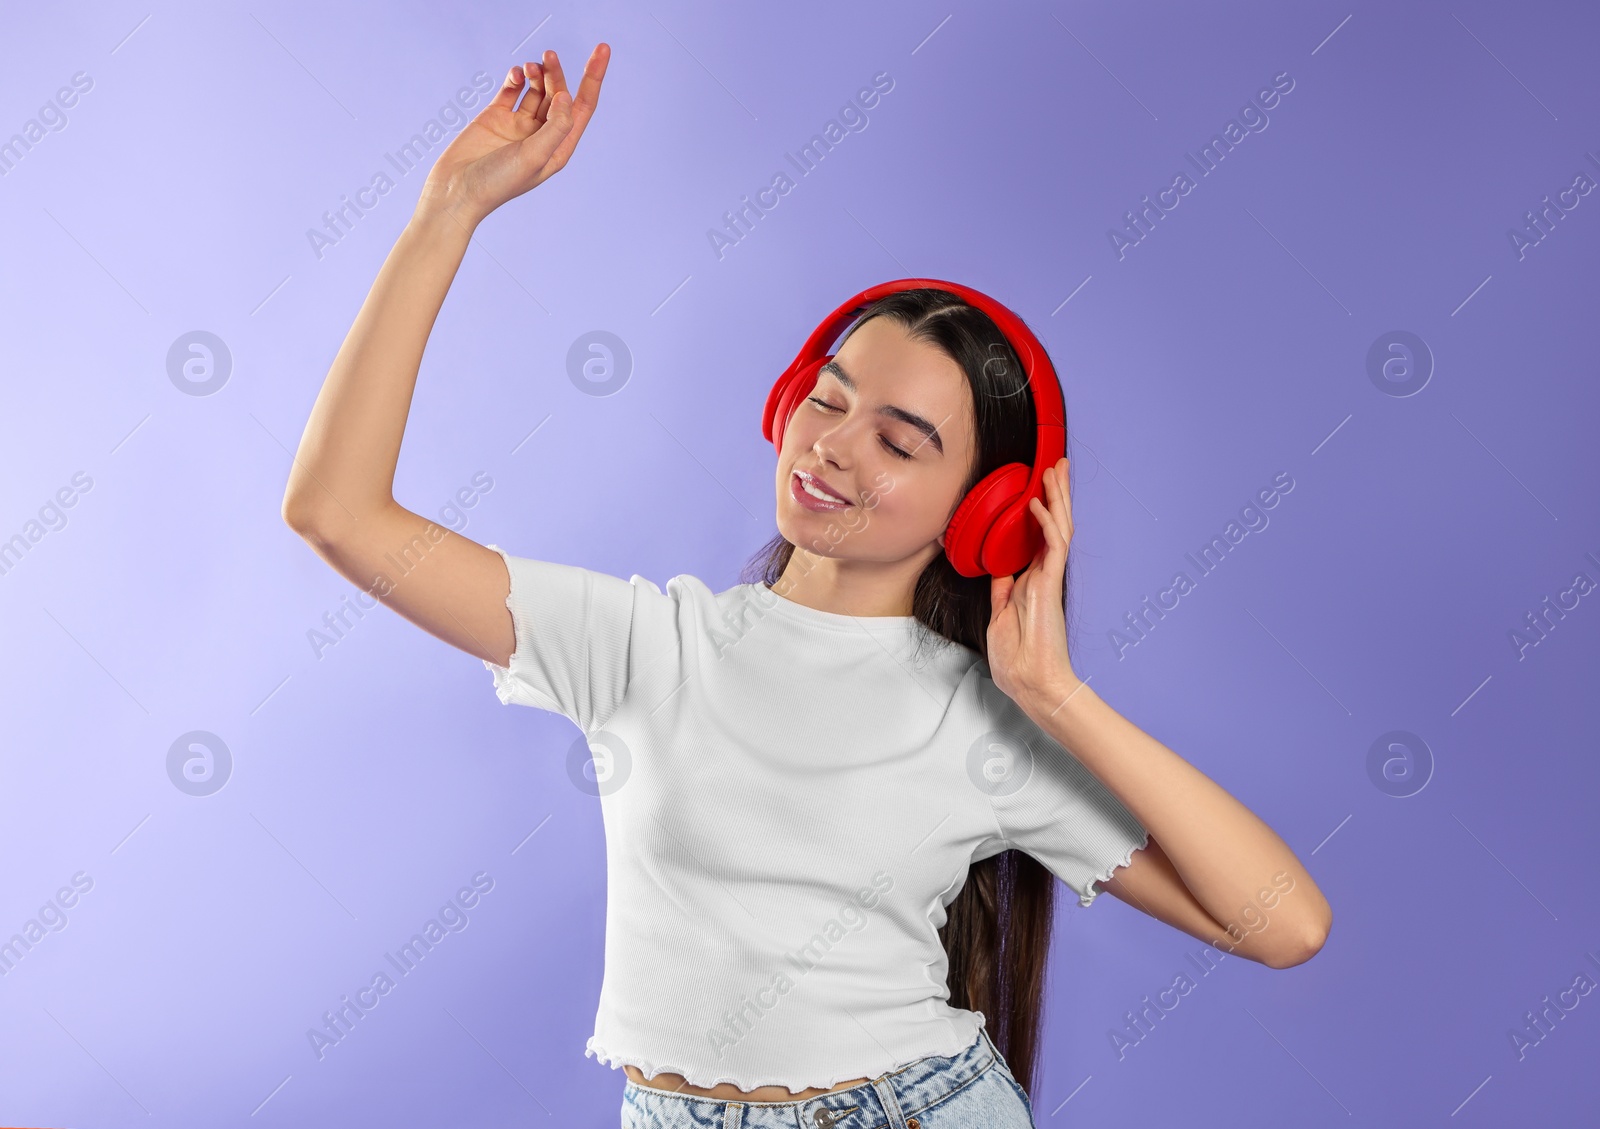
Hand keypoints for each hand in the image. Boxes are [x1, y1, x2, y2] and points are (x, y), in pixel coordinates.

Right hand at [417, 43, 610, 228]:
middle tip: (549, 56)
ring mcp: (519, 125)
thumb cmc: (498, 183)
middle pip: (559, 95)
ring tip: (531, 67)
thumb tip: (568, 96)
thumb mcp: (534, 157)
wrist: (456, 190)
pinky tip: (516, 73)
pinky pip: (512, 90)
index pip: (583, 108)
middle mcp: (542, 135)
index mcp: (558, 148)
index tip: (602, 49)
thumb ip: (555, 127)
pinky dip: (516, 78)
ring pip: (536, 90)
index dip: (594, 78)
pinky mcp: (496, 116)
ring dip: (537, 74)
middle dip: (557, 74)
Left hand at [986, 457, 1083, 713]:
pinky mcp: (1051, 586)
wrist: (1030, 682)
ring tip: (1056, 470)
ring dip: (1057, 498)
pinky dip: (1045, 523)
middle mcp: (1044, 575)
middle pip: (1053, 525)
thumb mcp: (1000, 616)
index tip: (1040, 487)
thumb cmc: (1016, 658)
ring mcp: (1049, 579)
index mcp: (1032, 582)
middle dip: (1056, 494)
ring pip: (1057, 528)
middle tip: (1058, 466)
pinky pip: (1052, 547)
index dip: (1042, 510)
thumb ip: (1002, 590)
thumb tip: (1000, 571)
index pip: (1039, 538)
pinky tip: (1038, 503)